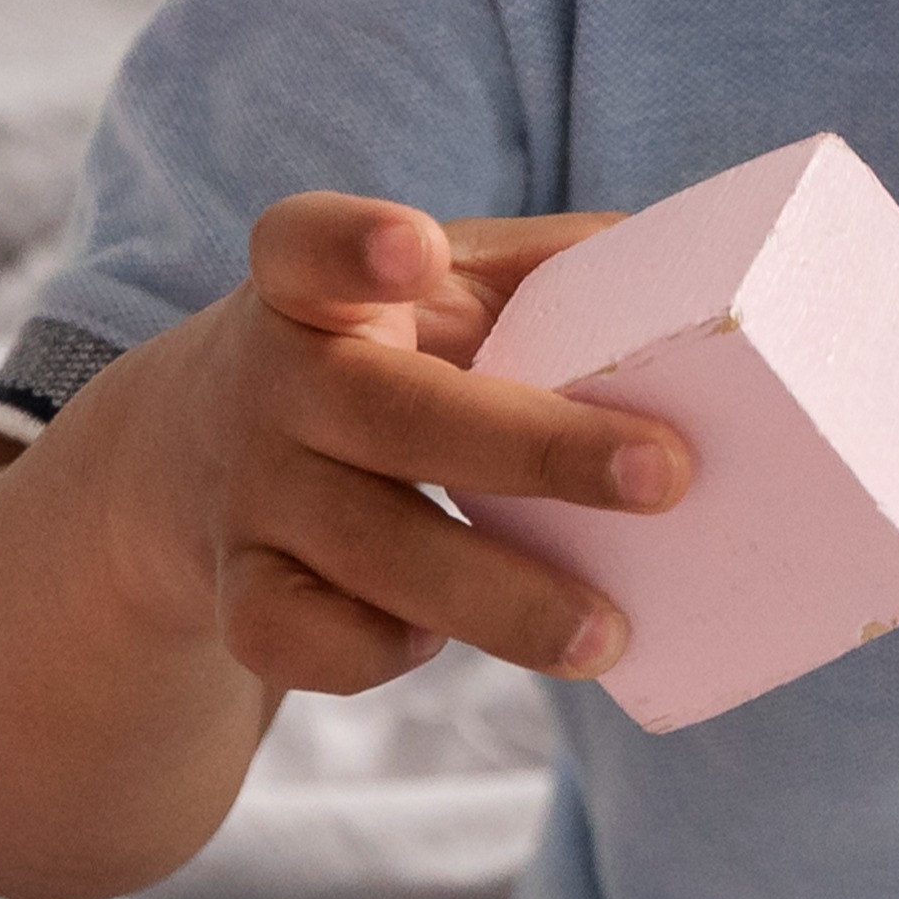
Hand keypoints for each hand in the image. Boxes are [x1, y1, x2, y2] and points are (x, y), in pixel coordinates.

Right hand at [72, 192, 693, 697]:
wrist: (194, 448)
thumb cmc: (376, 343)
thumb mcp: (436, 283)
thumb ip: (546, 268)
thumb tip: (704, 277)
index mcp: (314, 284)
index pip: (309, 245)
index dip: (356, 246)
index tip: (417, 249)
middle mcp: (273, 382)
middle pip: (391, 415)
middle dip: (535, 451)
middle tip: (665, 476)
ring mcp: (251, 493)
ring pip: (367, 548)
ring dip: (497, 598)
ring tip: (607, 629)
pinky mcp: (237, 588)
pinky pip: (293, 638)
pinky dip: (371, 653)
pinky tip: (438, 642)